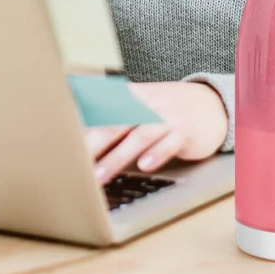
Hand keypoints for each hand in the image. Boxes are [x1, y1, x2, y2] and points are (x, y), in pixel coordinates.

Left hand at [85, 80, 226, 185]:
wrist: (211, 105)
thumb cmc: (167, 111)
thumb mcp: (141, 107)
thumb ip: (114, 119)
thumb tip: (80, 136)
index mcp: (132, 96)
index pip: (102, 109)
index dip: (82, 124)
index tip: (63, 142)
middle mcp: (148, 104)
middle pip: (116, 123)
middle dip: (93, 144)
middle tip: (73, 163)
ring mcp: (167, 116)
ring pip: (139, 136)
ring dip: (117, 157)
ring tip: (99, 176)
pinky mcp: (185, 131)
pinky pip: (169, 142)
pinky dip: (157, 153)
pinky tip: (145, 166)